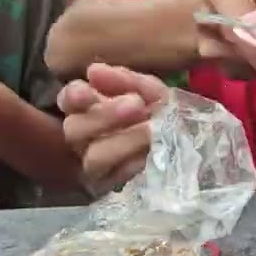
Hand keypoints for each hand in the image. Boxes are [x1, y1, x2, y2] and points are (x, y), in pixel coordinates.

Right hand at [58, 64, 166, 191]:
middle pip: (74, 130)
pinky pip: (115, 178)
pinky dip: (133, 163)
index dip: (74, 96)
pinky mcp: (111, 185)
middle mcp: (83, 136)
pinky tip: (149, 152)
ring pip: (93, 158)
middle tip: (136, 105)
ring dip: (122, 142)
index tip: (87, 92)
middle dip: (104, 116)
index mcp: (87, 106)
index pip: (68, 99)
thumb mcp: (149, 89)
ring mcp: (94, 163)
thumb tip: (93, 71)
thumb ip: (124, 80)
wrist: (187, 139)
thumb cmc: (159, 109)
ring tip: (151, 130)